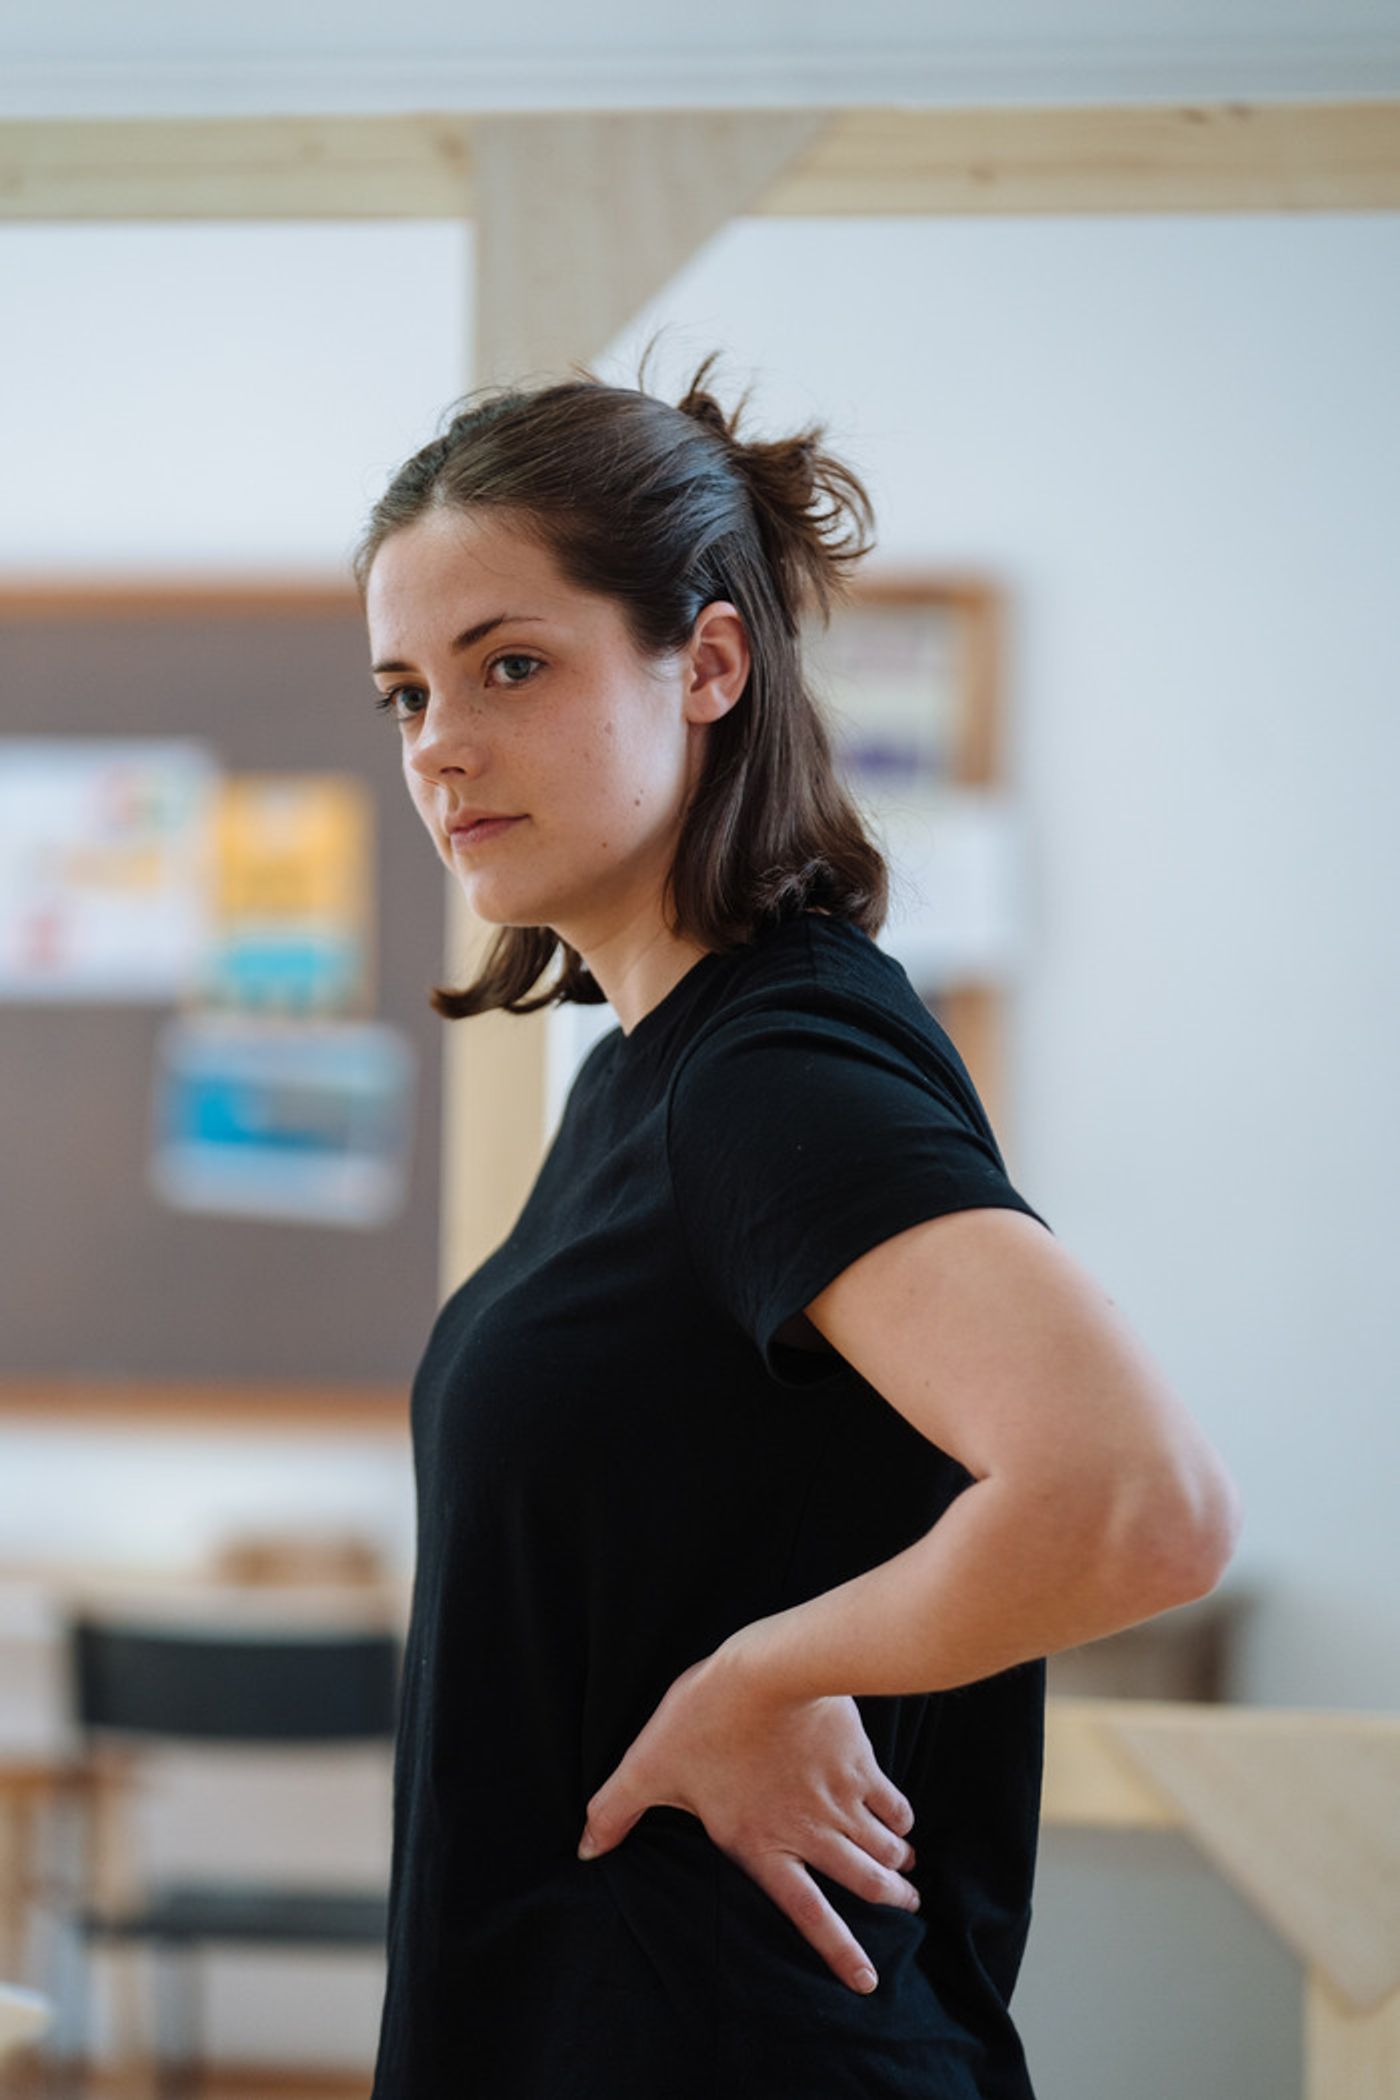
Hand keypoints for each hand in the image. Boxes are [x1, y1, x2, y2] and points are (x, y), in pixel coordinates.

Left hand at [576, 1642, 918, 1994]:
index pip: (806, 1913)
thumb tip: (584, 1849)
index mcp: (760, 1844)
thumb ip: (616, 1811)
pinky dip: (901, 1819)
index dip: (839, 1950)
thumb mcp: (648, 1767)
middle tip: (907, 1910)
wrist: (766, 1670)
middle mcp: (808, 1832)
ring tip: (906, 1874)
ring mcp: (839, 1798)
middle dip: (889, 1901)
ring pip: (883, 1847)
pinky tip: (903, 1822)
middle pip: (862, 1881)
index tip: (866, 1982)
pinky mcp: (860, 1762)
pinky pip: (892, 1803)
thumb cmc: (702, 1720)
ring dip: (897, 1865)